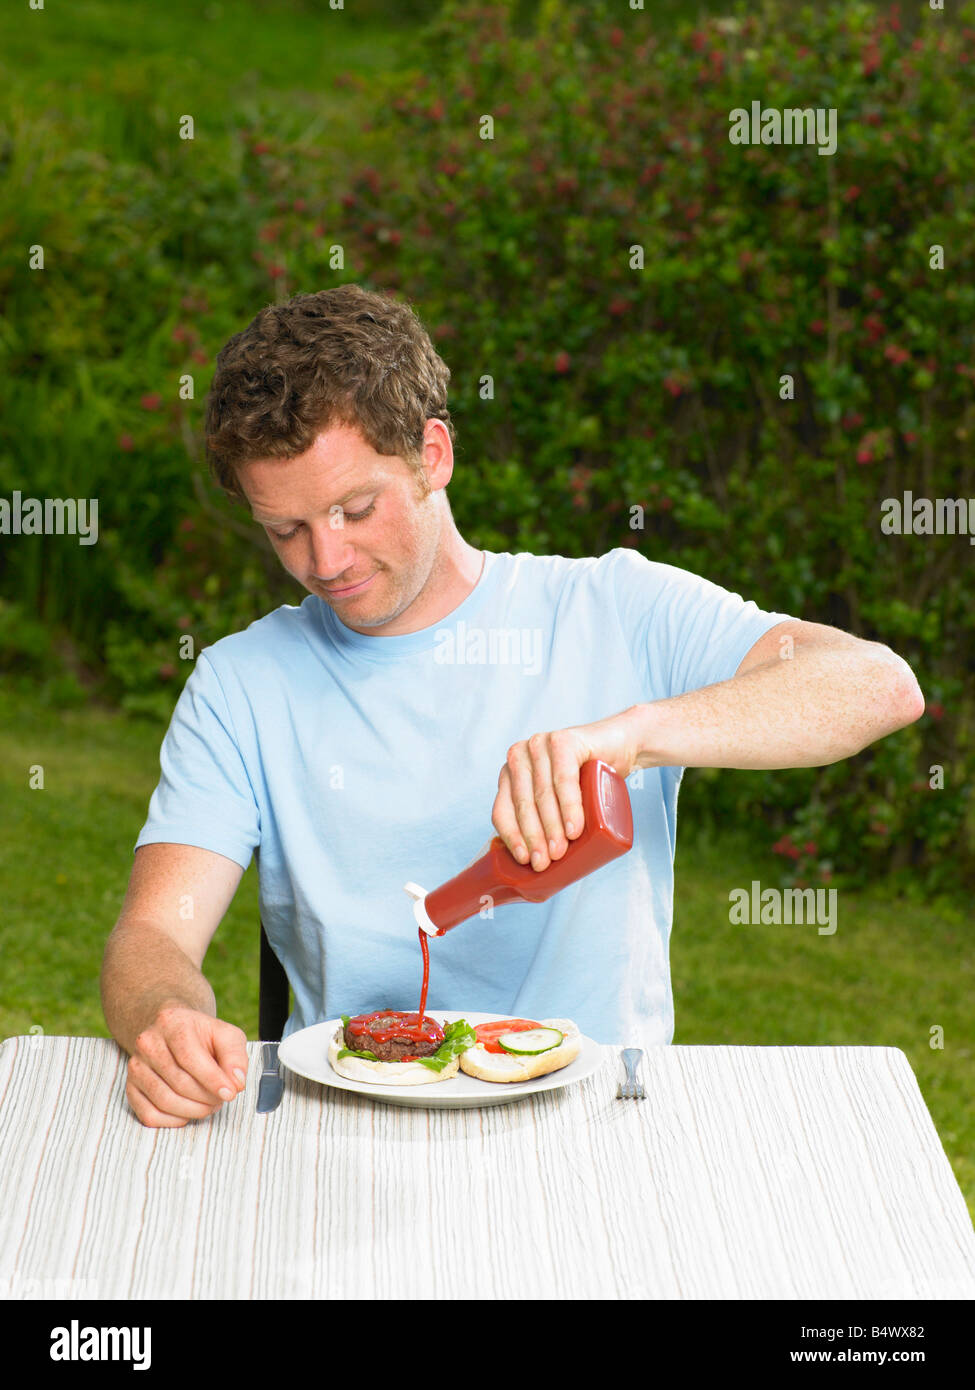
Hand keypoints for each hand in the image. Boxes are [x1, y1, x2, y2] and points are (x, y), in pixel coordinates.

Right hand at [126, 1004, 247, 1127]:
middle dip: (206, 1098)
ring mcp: (136, 1066)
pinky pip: (149, 1115)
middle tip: (221, 1099)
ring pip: (164, 1100)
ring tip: (208, 1105)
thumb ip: (235, 1055)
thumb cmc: (201, 1036)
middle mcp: (148, 1043)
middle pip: (179, 1082)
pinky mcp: (130, 1087)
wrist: (171, 1031)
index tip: (230, 1093)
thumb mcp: (225, 1035)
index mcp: (172, 1022)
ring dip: (193, 1110)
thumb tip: (236, 1082)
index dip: (213, 1080)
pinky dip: (173, 1120)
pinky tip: (188, 1112)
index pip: (190, 1057)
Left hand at [492, 710, 638, 871]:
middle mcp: (520, 756)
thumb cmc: (588, 779)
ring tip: (560, 852)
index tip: (525, 860)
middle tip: (545, 863)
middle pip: (523, 805)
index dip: (512, 837)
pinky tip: (573, 829)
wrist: (620, 746)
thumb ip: (542, 818)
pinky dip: (569, 808)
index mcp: (511, 773)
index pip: (502, 809)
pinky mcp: (564, 740)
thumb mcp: (559, 800)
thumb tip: (536, 867)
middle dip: (534, 838)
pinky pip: (563, 781)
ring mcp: (540, 744)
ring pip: (542, 795)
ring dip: (551, 828)